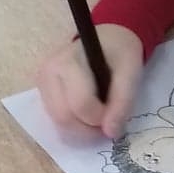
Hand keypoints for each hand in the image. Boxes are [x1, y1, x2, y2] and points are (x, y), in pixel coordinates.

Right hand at [36, 23, 144, 139]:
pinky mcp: (43, 92)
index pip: (80, 104)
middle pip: (63, 118)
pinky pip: (56, 118)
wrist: (108, 39)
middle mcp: (48, 73)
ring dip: (81, 128)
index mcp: (68, 62)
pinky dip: (74, 123)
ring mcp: (42, 83)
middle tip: (107, 122)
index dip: (101, 118)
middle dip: (88, 129)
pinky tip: (87, 112)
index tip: (115, 113)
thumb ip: (122, 102)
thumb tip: (111, 133)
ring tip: (99, 115)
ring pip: (58, 122)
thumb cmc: (119, 53)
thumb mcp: (130, 73)